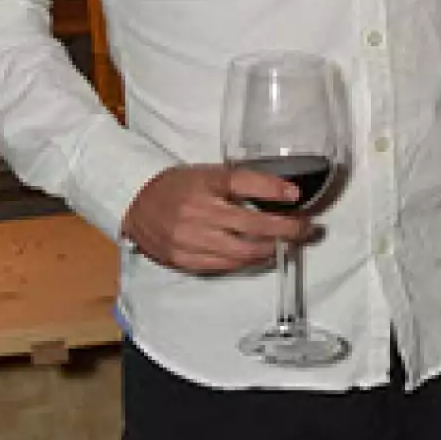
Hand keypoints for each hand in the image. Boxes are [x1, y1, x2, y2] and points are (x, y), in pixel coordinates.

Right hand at [121, 164, 313, 275]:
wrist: (134, 203)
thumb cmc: (178, 186)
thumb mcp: (208, 173)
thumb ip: (242, 182)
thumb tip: (287, 192)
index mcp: (204, 184)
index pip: (243, 183)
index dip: (273, 190)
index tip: (297, 195)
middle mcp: (197, 211)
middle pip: (252, 226)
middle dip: (286, 230)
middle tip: (306, 229)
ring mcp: (190, 239)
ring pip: (242, 252)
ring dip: (270, 250)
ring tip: (286, 244)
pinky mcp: (183, 259)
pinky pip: (225, 265)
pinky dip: (247, 261)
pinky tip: (259, 256)